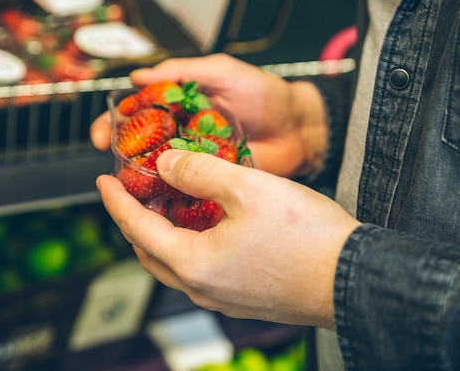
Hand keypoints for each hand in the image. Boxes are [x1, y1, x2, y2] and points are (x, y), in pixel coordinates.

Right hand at [90, 53, 327, 177]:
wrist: (298, 129)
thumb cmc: (264, 94)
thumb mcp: (222, 72)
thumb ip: (183, 72)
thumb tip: (139, 77)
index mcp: (179, 107)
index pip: (137, 114)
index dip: (115, 123)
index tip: (103, 134)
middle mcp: (181, 136)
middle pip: (139, 146)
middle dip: (119, 154)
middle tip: (108, 163)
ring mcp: (195, 163)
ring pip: (158, 173)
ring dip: (139, 181)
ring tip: (127, 187)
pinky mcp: (211, 185)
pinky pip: (184, 193)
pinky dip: (169, 199)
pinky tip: (156, 203)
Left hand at [96, 149, 360, 328]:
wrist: (357, 279)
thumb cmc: (306, 236)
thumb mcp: (247, 188)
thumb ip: (199, 171)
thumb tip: (166, 163)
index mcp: (193, 263)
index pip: (137, 228)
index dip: (116, 201)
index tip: (102, 179)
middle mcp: (201, 288)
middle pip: (149, 251)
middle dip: (133, 219)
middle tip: (130, 191)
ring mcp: (222, 298)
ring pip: (173, 263)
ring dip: (160, 233)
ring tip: (164, 203)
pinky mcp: (243, 298)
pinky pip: (198, 270)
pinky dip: (186, 244)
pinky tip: (202, 224)